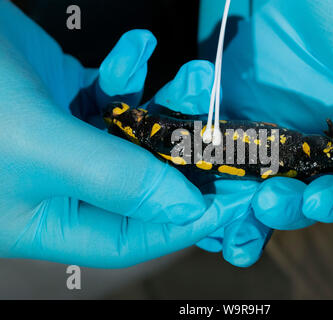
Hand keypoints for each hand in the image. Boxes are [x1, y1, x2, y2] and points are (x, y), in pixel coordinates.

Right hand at [0, 1, 254, 267]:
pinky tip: (137, 46)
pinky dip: (131, 68)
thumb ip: (114, 179)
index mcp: (48, 219)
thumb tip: (186, 209)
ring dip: (170, 99)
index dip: (183, 222)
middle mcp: (63, 184)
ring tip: (197, 73)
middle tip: (228, 132)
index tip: (230, 201)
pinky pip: (117, 90)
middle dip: (187, 153)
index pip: (131, 236)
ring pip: (138, 131)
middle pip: (144, 182)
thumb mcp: (37, 149)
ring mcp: (69, 139)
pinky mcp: (71, 96)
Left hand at [196, 0, 332, 256]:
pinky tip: (188, 193)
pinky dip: (201, 174)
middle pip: (298, 189)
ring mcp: (261, 121)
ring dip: (236, 213)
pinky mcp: (222, 104)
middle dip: (282, 208)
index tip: (317, 201)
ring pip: (250, 180)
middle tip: (264, 208)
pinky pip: (209, 146)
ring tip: (222, 237)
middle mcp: (307, 130)